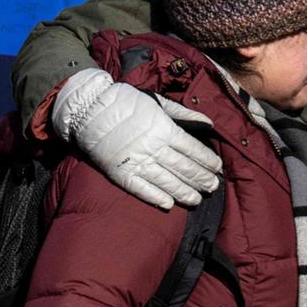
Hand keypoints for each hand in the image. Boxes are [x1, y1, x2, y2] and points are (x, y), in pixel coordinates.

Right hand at [51, 68, 221, 208]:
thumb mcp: (157, 101)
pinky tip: (169, 204)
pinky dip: (156, 197)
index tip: (217, 168)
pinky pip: (141, 189)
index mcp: (164, 128)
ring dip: (184, 192)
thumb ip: (183, 113)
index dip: (207, 160)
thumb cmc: (124, 102)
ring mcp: (137, 162)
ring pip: (167, 181)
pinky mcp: (120, 173)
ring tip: (196, 199)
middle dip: (201, 178)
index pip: (193, 149)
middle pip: (184, 167)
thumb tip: (208, 123)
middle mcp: (154, 147)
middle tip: (213, 187)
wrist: (88, 109)